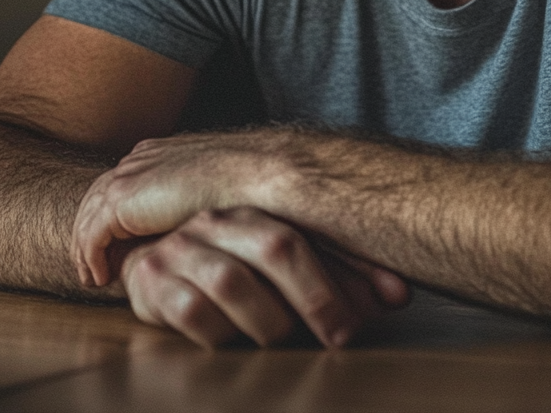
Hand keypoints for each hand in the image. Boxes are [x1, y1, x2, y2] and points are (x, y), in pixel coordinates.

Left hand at [72, 131, 277, 287]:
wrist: (257, 176)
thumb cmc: (249, 187)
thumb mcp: (211, 192)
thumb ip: (190, 203)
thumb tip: (182, 231)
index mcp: (159, 153)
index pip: (120, 185)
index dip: (112, 217)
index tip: (114, 247)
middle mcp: (140, 159)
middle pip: (97, 198)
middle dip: (89, 233)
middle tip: (92, 267)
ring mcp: (129, 176)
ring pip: (89, 218)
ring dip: (86, 251)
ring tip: (94, 279)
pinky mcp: (124, 199)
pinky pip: (93, 235)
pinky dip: (91, 258)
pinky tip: (102, 278)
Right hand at [119, 206, 408, 346]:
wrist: (151, 266)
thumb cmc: (230, 270)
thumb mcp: (281, 266)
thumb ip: (333, 274)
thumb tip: (399, 295)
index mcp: (253, 209)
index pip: (303, 235)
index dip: (339, 275)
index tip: (371, 313)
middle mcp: (218, 220)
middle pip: (277, 246)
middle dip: (317, 297)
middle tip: (339, 336)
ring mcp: (182, 246)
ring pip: (233, 280)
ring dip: (269, 321)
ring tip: (282, 340)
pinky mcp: (151, 280)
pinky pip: (193, 311)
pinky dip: (221, 334)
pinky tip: (233, 341)